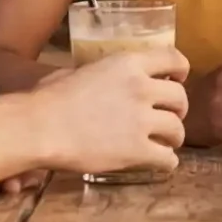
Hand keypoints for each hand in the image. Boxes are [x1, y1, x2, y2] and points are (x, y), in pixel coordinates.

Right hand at [30, 47, 190, 174]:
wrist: (40, 128)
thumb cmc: (49, 97)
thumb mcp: (80, 71)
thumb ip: (103, 74)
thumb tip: (105, 80)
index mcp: (128, 64)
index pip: (174, 58)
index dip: (180, 71)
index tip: (178, 80)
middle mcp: (141, 88)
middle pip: (181, 98)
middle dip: (178, 110)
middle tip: (168, 119)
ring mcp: (142, 121)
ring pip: (178, 130)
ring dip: (173, 138)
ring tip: (163, 144)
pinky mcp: (137, 151)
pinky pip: (168, 159)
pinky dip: (166, 162)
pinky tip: (158, 163)